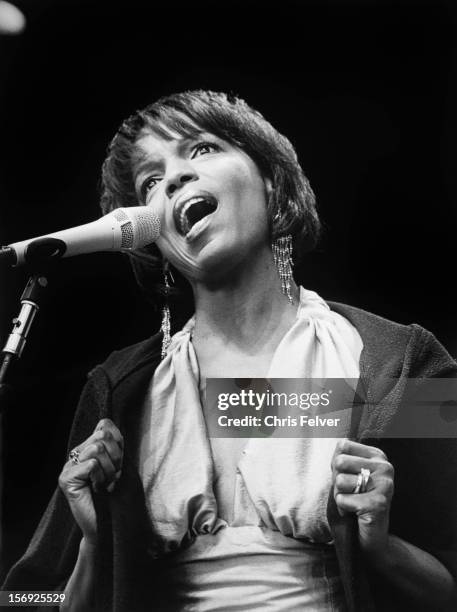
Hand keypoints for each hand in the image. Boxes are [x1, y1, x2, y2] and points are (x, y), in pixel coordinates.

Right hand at [58, 418, 122, 543]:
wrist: (109, 525)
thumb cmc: (117, 496)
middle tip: (114, 477)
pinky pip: (91, 464)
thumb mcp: (121, 464)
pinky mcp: (66, 479)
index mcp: (88, 449)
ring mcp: (68, 467)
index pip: (104, 425)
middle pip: (102, 435)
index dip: (119, 443)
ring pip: (97, 449)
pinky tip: (98, 490)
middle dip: (116, 457)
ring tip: (106, 484)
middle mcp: (76, 455)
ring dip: (110, 469)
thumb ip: (114, 443)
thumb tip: (104, 422)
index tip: (120, 463)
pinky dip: (101, 477)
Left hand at [331, 439, 393, 560]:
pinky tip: (356, 513)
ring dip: (340, 496)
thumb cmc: (356, 500)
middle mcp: (385, 467)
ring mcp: (384, 485)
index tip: (349, 477)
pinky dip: (343, 509)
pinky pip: (342, 499)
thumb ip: (342, 456)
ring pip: (339, 481)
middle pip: (339, 462)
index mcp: (378, 455)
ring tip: (354, 503)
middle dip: (337, 480)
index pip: (342, 445)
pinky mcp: (378, 504)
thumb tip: (331, 436)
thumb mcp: (349, 473)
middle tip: (351, 493)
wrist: (372, 537)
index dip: (337, 464)